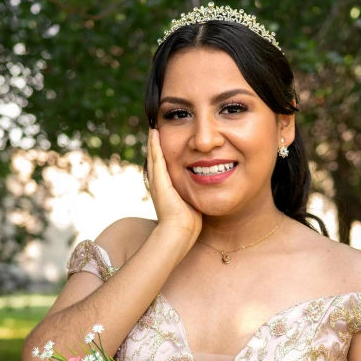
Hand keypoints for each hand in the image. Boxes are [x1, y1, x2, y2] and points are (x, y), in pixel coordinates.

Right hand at [146, 128, 201, 247]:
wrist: (178, 233)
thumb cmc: (188, 224)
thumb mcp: (192, 203)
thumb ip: (195, 194)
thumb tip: (208, 190)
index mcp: (166, 189)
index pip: (164, 167)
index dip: (164, 154)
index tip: (166, 142)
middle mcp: (158, 184)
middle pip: (156, 159)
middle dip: (156, 145)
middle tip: (155, 129)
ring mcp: (157, 182)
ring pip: (154, 156)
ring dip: (153, 141)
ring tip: (153, 127)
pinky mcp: (159, 181)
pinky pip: (157, 158)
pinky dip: (155, 145)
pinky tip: (154, 132)